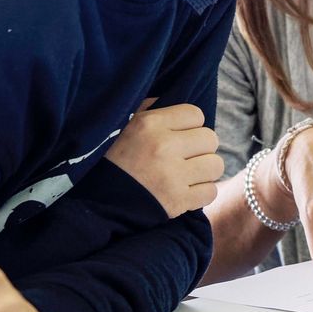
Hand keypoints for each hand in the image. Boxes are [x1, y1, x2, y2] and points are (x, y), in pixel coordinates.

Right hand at [105, 98, 222, 217]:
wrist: (96, 205)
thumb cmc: (113, 160)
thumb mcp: (125, 126)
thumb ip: (151, 110)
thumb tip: (175, 106)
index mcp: (150, 124)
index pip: (196, 115)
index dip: (190, 126)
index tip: (180, 136)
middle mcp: (164, 146)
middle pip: (210, 139)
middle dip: (200, 148)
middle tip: (186, 157)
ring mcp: (173, 175)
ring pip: (215, 165)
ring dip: (205, 171)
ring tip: (189, 174)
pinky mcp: (178, 201)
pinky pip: (211, 191)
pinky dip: (202, 193)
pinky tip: (187, 192)